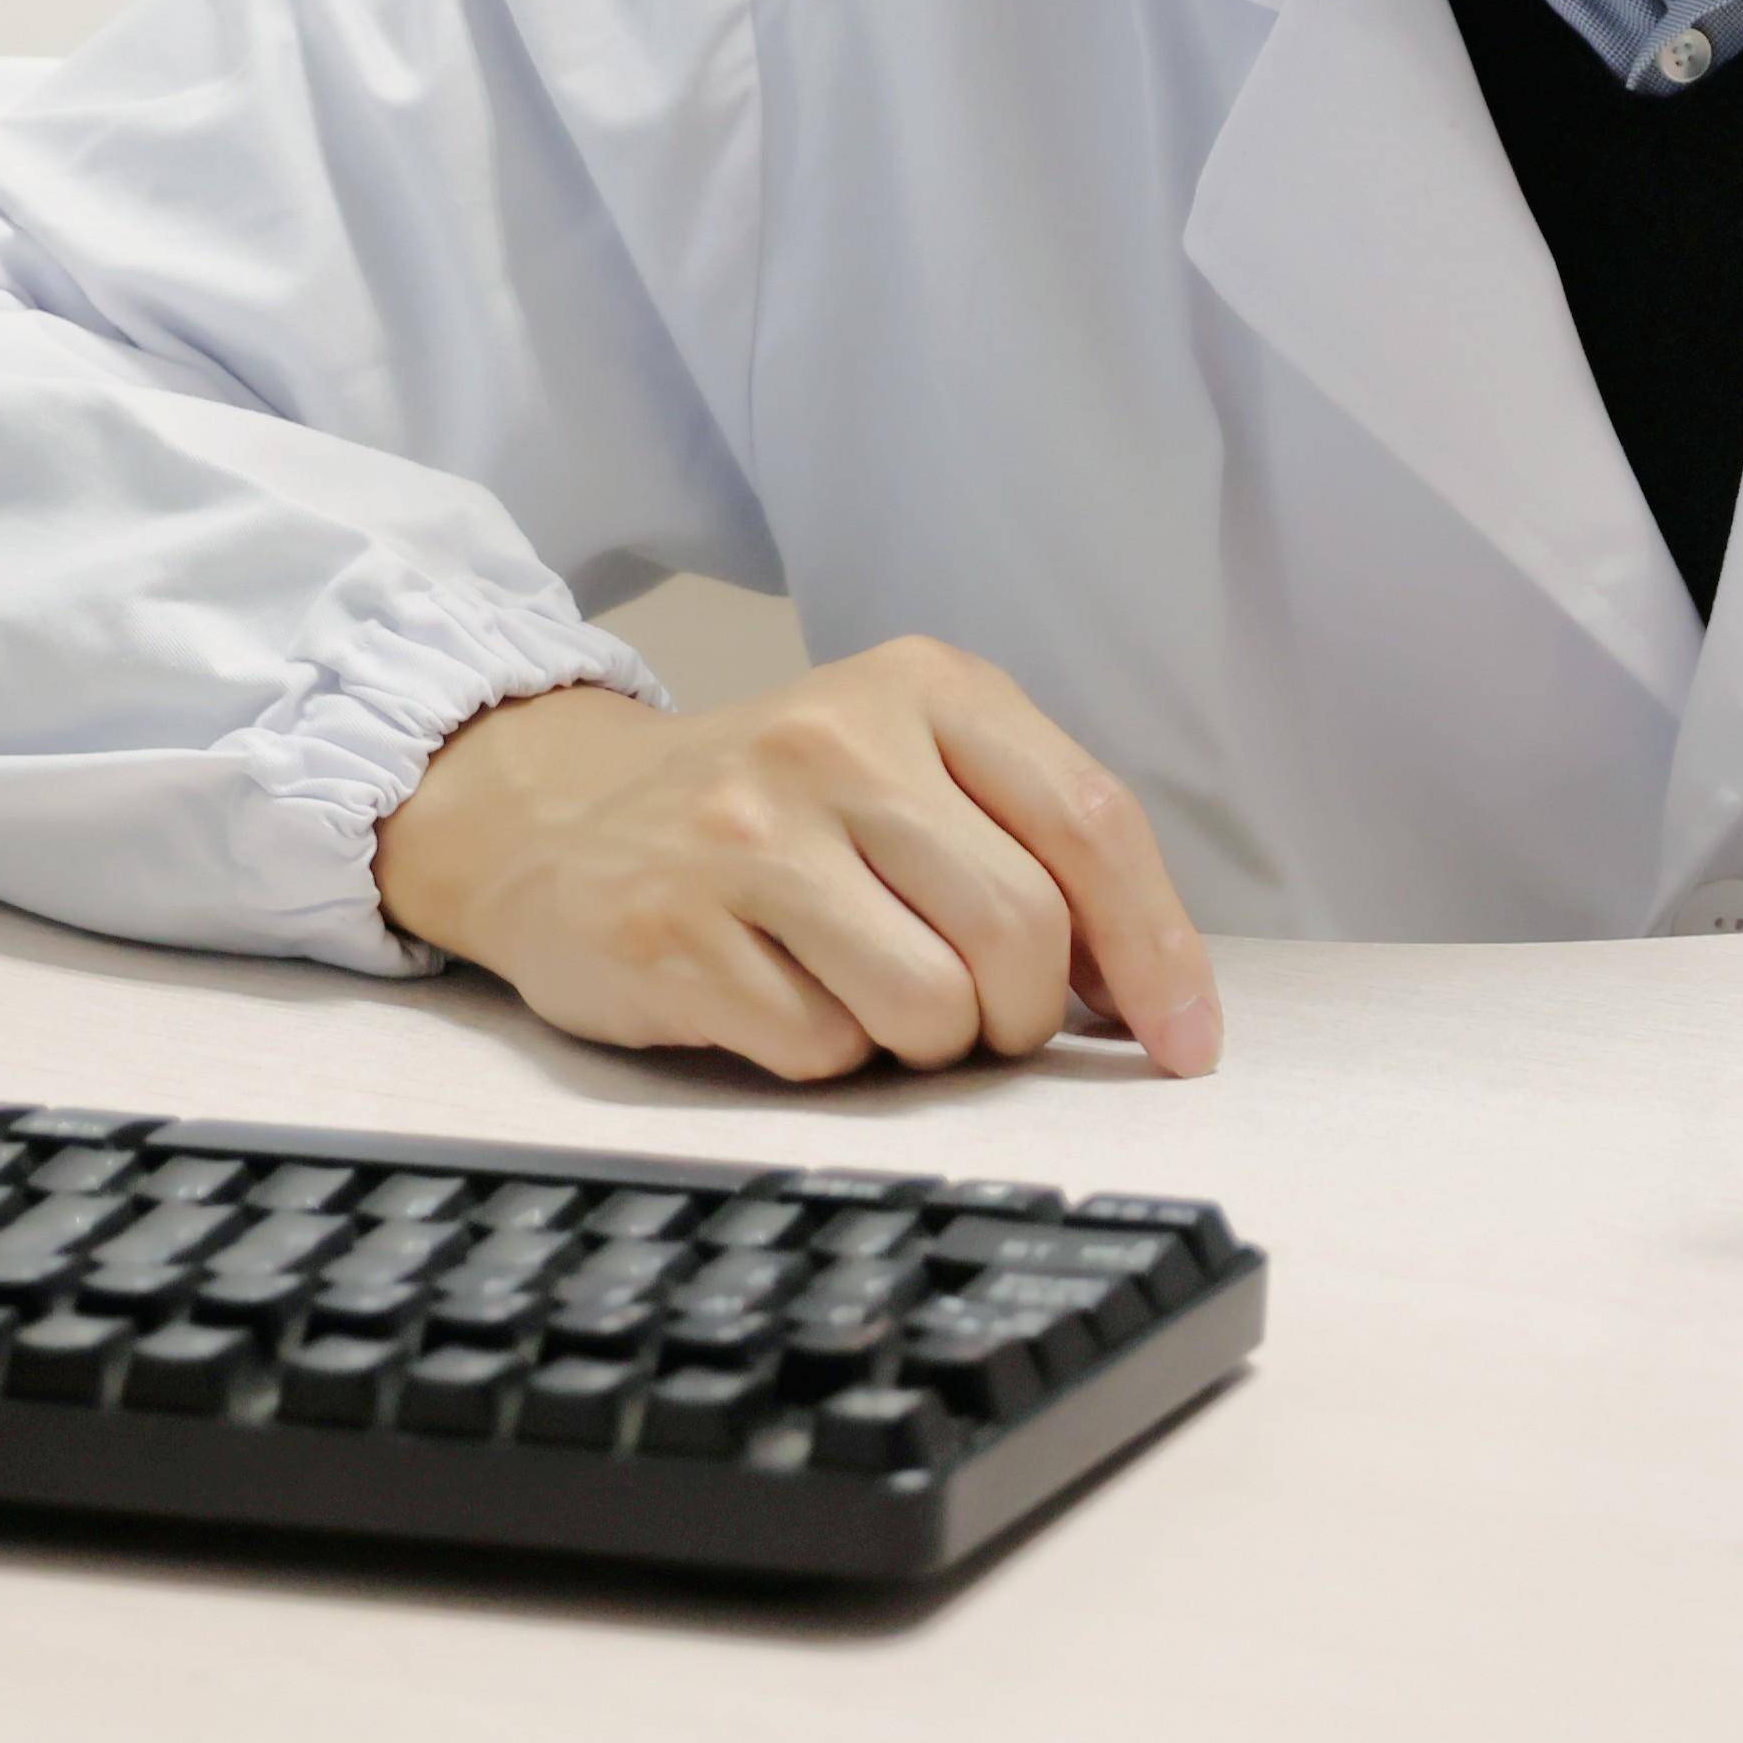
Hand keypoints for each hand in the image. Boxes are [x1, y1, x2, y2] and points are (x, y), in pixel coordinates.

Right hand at [371, 647, 1221, 1084]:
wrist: (557, 815)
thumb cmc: (774, 810)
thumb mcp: (909, 768)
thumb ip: (1029, 844)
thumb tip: (1146, 990)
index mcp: (926, 687)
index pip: (1092, 821)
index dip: (1157, 950)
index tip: (1186, 1044)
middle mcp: (838, 741)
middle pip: (1020, 931)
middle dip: (1022, 1015)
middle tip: (980, 1019)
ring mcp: (748, 835)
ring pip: (930, 1006)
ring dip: (927, 1045)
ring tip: (871, 997)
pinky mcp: (674, 931)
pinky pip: (822, 1049)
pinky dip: (827, 1055)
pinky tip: (781, 997)